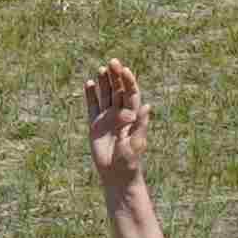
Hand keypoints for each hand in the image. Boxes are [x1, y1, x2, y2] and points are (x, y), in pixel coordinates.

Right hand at [81, 54, 151, 184]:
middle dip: (115, 77)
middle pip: (118, 91)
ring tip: (101, 69)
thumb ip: (141, 124)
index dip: (128, 81)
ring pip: (106, 96)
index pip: (131, 94)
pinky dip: (91, 95)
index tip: (124, 70)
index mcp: (133, 116)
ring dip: (104, 83)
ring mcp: (107, 119)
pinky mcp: (95, 125)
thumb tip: (147, 105)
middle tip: (112, 62)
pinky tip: (89, 84)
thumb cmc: (130, 161)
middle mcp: (120, 114)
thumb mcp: (137, 142)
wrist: (116, 174)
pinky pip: (93, 106)